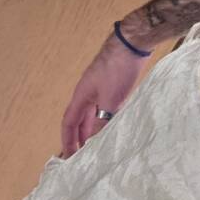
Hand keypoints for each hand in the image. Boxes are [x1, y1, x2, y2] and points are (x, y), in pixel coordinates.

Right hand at [60, 34, 150, 156]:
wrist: (132, 44)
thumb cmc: (117, 68)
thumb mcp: (109, 100)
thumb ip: (101, 121)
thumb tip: (94, 142)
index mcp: (81, 96)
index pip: (69, 122)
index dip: (67, 139)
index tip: (68, 156)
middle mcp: (87, 92)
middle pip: (79, 119)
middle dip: (79, 137)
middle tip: (82, 154)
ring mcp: (99, 87)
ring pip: (92, 113)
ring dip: (92, 128)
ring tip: (96, 144)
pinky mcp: (112, 84)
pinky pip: (104, 106)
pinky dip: (105, 118)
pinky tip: (112, 124)